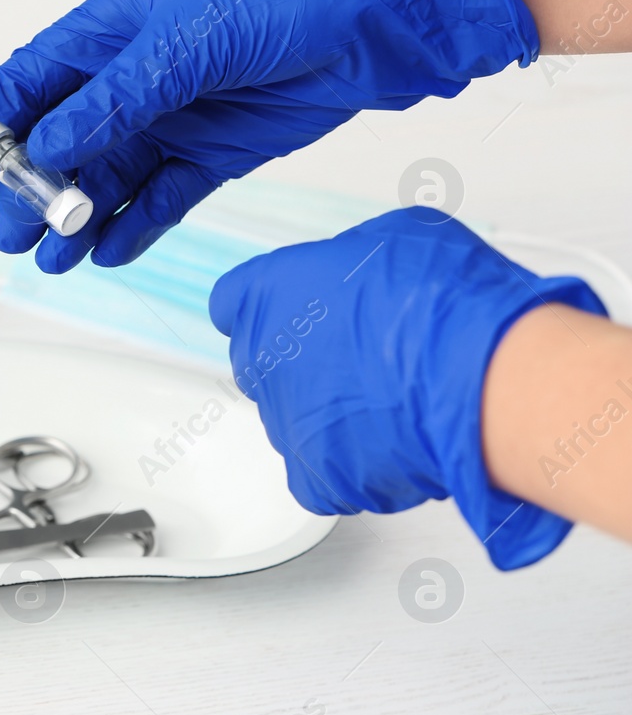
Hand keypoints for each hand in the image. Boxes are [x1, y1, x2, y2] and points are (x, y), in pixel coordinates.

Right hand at [0, 0, 537, 272]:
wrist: (381, 15)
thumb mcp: (186, 41)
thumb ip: (113, 99)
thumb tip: (48, 145)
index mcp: (110, 30)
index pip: (19, 88)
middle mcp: (134, 75)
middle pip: (56, 144)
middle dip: (26, 192)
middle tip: (9, 234)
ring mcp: (172, 115)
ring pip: (103, 180)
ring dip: (75, 219)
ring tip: (53, 256)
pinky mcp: (213, 152)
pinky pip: (159, 198)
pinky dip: (134, 227)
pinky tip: (112, 250)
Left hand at [207, 208, 604, 568]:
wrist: (481, 375)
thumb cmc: (444, 302)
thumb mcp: (396, 237)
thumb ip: (353, 262)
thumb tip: (360, 277)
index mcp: (267, 294)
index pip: (233, 302)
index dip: (269, 306)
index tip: (291, 311)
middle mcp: (264, 360)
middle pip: (263, 363)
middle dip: (302, 360)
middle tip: (359, 356)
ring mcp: (286, 422)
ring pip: (293, 420)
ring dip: (330, 413)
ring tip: (392, 399)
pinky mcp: (317, 475)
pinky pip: (317, 477)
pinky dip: (347, 468)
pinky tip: (386, 446)